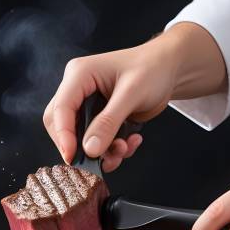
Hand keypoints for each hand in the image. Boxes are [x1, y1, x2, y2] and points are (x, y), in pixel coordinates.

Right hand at [43, 22, 226, 171]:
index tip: (72, 157)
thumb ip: (109, 122)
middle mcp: (79, 89)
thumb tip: (90, 148)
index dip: (63, 135)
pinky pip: (97, 141)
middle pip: (63, 125)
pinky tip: (131, 141)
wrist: (170, 69)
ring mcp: (88, 105)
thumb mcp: (131, 94)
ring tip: (124, 149)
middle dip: (82, 147)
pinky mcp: (100, 118)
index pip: (60, 109)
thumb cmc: (152, 69)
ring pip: (81, 137)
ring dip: (102, 151)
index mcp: (79, 75)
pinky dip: (113, 149)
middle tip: (102, 160)